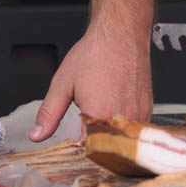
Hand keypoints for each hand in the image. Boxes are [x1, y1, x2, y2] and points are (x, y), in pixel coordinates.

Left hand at [29, 22, 152, 140]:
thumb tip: (37, 135)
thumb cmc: (95, 55)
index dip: (76, 150)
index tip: (70, 142)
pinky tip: (113, 107)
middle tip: (85, 119)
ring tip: (100, 109)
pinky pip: (132, 129)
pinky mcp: (148, 112)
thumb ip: (49, 113)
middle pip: (105, 148)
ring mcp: (139, 116)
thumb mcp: (62, 84)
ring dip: (107, 133)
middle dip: (92, 141)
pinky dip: (121, 125)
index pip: (86, 151)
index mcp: (98, 115)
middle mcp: (122, 119)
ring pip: (120, 140)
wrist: (121, 36)